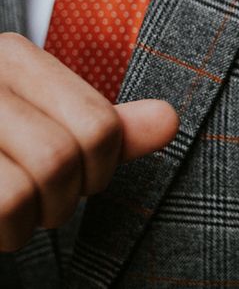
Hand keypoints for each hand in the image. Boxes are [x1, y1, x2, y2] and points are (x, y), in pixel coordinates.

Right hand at [0, 32, 178, 251]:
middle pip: (65, 156)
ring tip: (14, 216)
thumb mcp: (47, 126)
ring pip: (27, 185)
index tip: (84, 178)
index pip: (97, 125)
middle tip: (46, 204)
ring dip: (29, 223)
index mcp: (10, 56)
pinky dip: (2, 232)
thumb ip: (106, 127)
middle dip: (65, 199)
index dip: (102, 169)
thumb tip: (171, 120)